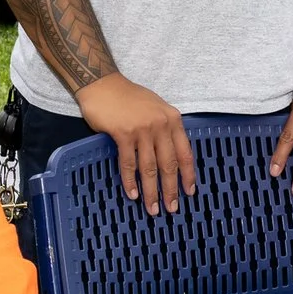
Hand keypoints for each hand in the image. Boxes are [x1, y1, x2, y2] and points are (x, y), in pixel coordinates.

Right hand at [76, 73, 196, 214]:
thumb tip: (170, 154)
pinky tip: (132, 194)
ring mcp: (142, 130)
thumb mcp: (156, 108)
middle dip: (171, 189)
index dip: (188, 175)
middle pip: (169, 164)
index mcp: (172, 119)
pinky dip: (130, 181)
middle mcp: (161, 125)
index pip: (185, 152)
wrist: (102, 84)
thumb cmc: (128, 97)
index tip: (189, 192)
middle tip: (172, 208)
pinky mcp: (123, 134)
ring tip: (152, 209)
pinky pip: (128, 163)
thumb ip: (165, 128)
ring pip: (150, 167)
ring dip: (151, 191)